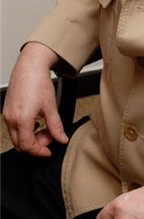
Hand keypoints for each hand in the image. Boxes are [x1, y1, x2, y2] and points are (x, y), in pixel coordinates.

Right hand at [3, 42, 68, 156]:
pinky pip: (14, 127)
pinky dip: (25, 129)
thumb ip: (56, 126)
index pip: (28, 146)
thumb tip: (61, 139)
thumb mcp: (51, 107)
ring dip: (30, 137)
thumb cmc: (38, 82)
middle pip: (20, 144)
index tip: (49, 151)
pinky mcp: (7, 110)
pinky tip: (37, 121)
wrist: (30, 66)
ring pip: (16, 136)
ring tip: (45, 126)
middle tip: (49, 136)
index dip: (40, 151)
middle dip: (36, 145)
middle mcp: (11, 119)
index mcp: (22, 120)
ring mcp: (7, 115)